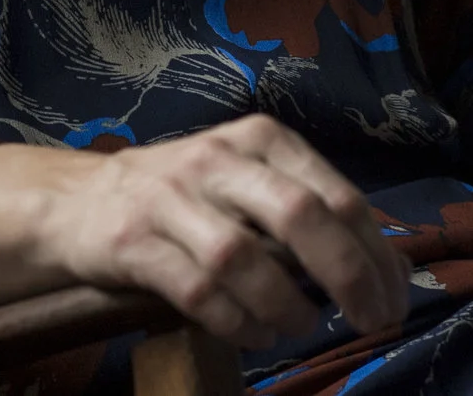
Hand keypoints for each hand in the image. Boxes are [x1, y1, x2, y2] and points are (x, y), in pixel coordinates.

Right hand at [0, 114, 412, 350]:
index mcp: (258, 139)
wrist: (78, 201)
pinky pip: (199, 293)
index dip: (376, 255)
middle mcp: (216, 160)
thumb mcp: (247, 183)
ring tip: (298, 326)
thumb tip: (391, 271)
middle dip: (348, 277)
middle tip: (370, 321)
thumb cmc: (184, 197)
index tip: (393, 300)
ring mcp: (170, 199)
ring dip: (286, 307)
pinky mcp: (134, 242)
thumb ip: (311, 213)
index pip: (337, 194)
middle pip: (300, 216)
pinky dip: (237, 323)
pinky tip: (253, 334)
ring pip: (246, 260)